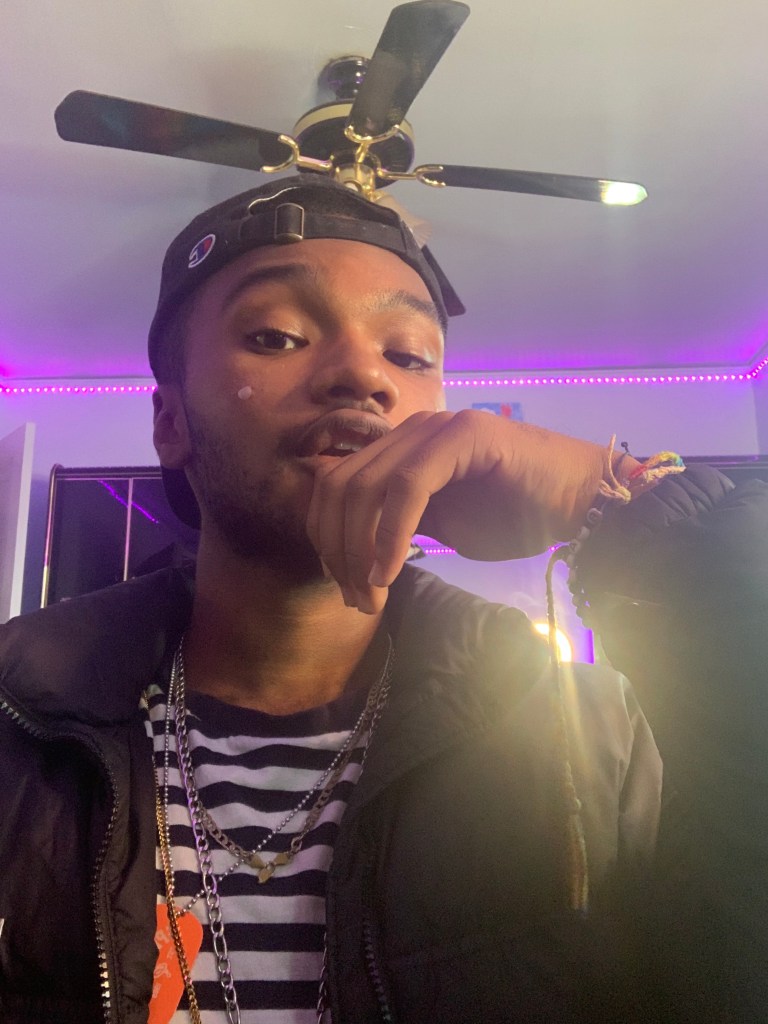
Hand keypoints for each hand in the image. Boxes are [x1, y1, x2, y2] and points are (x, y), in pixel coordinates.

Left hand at [305, 409, 606, 613]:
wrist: (582, 501)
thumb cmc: (517, 516)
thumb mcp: (443, 527)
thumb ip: (398, 527)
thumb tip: (354, 552)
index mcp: (400, 448)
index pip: (335, 485)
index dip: (327, 538)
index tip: (344, 587)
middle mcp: (410, 431)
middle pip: (339, 487)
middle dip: (338, 550)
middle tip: (358, 600)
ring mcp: (435, 428)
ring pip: (365, 488)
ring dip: (360, 550)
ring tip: (373, 595)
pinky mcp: (462, 436)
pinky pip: (407, 489)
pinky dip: (390, 535)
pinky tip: (390, 572)